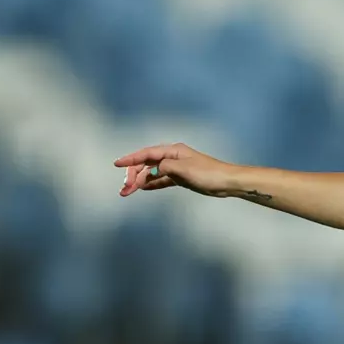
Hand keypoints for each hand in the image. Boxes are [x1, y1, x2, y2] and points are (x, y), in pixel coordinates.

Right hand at [114, 142, 232, 197]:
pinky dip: (151, 183)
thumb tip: (152, 170)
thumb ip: (164, 167)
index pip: (146, 153)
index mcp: (173, 151)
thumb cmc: (208, 174)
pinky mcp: (181, 178)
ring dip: (139, 181)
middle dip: (133, 175)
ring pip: (152, 173)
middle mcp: (173, 157)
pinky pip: (161, 180)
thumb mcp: (183, 169)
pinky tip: (142, 188)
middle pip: (147, 164)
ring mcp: (176, 167)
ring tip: (127, 192)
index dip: (130, 159)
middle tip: (124, 189)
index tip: (117, 164)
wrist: (227, 182)